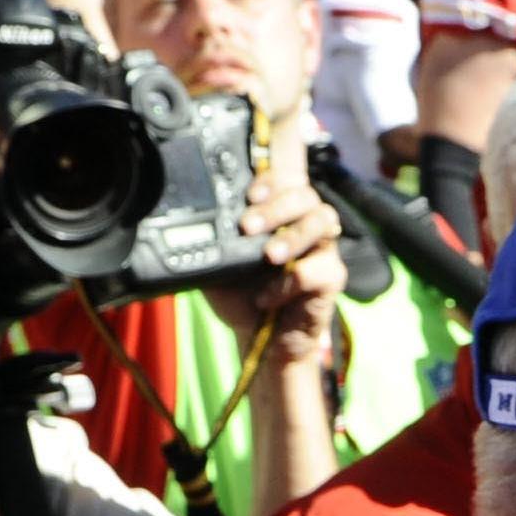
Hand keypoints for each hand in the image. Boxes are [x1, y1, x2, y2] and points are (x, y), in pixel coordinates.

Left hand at [208, 128, 346, 367]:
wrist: (261, 341)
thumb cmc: (242, 296)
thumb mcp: (216, 263)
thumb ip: (210, 240)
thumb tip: (184, 224)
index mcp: (277, 212)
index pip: (284, 175)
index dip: (272, 174)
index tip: (249, 192)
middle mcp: (303, 223)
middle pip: (303, 193)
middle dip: (275, 207)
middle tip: (247, 227)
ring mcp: (322, 248)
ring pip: (321, 219)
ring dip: (292, 235)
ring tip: (268, 256)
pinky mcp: (331, 277)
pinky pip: (318, 268)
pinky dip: (291, 281)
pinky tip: (268, 297)